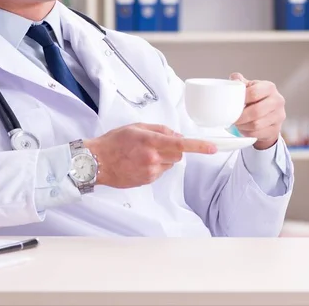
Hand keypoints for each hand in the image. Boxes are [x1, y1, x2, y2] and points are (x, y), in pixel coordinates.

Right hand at [84, 123, 216, 188]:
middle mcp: (153, 158)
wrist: (96, 162)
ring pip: (170, 164)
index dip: (199, 146)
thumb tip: (176, 135)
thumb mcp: (135, 127)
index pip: (181, 144)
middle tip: (156, 145)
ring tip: (142, 154)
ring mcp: (151, 171)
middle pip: (178, 155)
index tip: (213, 148)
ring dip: (163, 158)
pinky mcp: (147, 181)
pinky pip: (160, 172)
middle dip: (173, 149)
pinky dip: (155, 167)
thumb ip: (158, 129)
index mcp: (150, 141)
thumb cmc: (112, 142)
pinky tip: (138, 162)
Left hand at [229, 73, 285, 149]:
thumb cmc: (254, 98)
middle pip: (256, 111)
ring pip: (256, 124)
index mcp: (269, 87)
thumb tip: (234, 79)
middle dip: (240, 116)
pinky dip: (247, 132)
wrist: (266, 114)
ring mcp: (279, 116)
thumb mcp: (248, 87)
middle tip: (230, 118)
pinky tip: (243, 128)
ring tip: (236, 123)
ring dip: (242, 125)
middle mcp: (277, 100)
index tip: (230, 104)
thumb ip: (239, 81)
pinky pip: (258, 133)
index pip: (254, 93)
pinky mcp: (277, 129)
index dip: (240, 99)